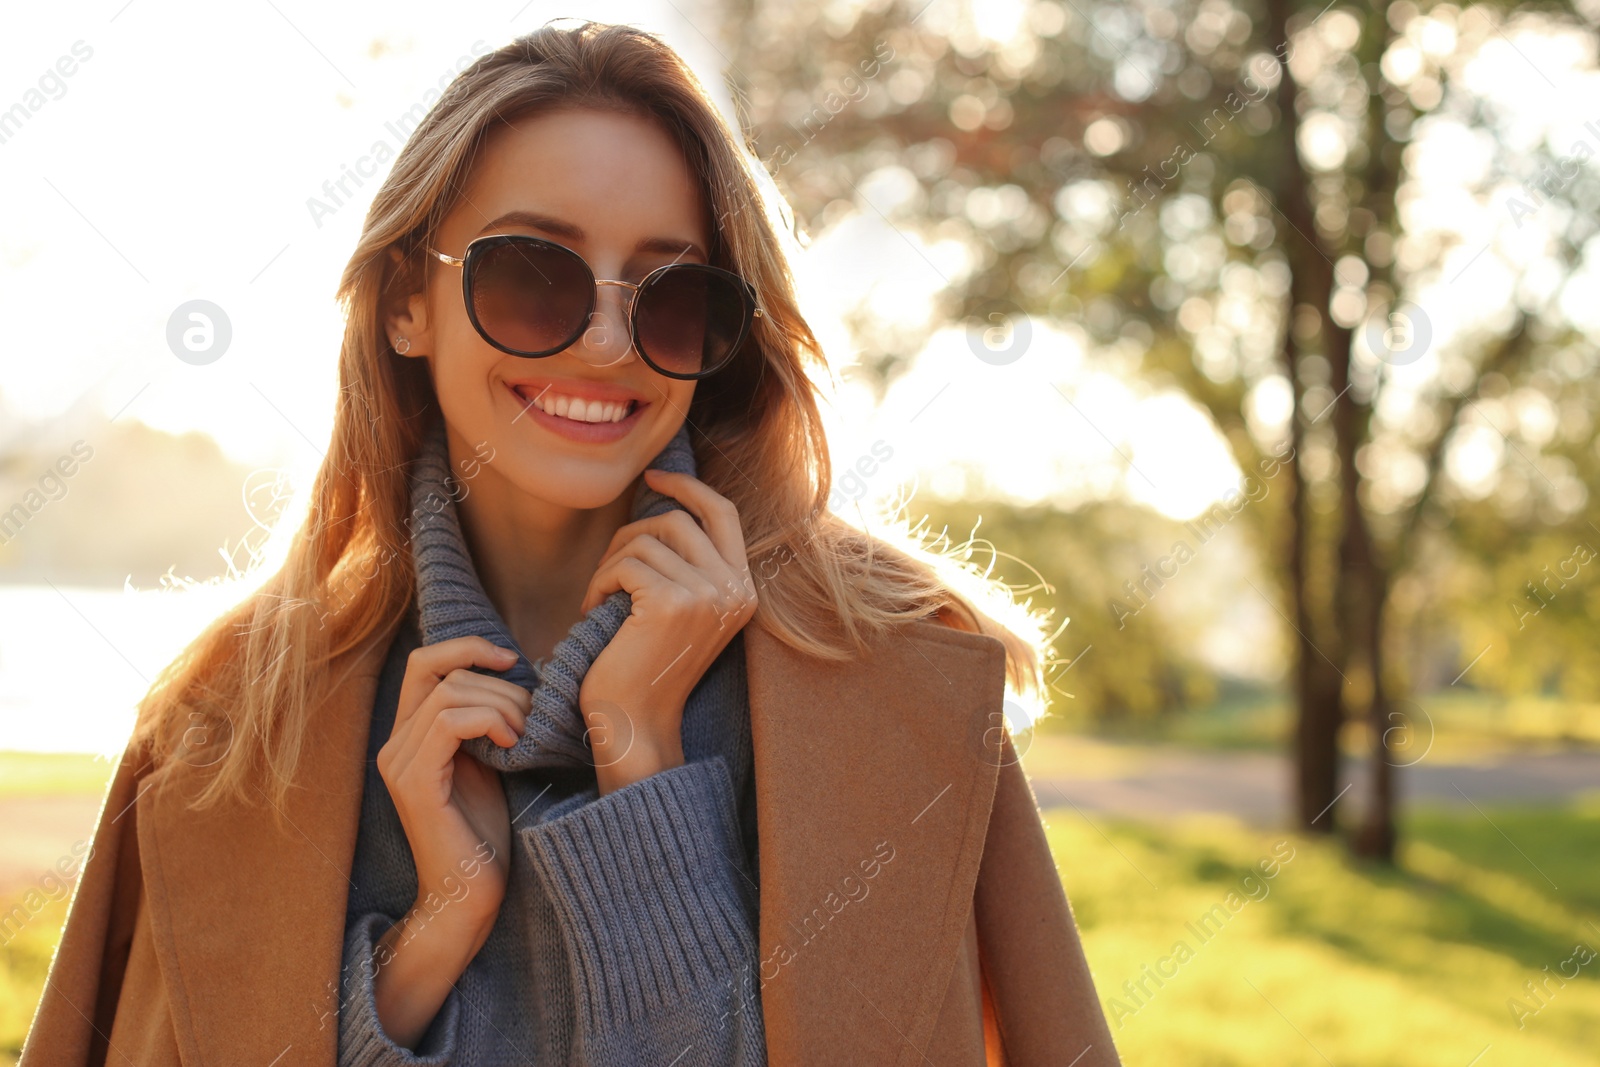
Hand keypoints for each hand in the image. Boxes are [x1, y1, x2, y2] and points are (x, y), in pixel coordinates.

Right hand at [378, 636, 528, 939]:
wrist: (470, 896)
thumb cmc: (486, 834)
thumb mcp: (488, 763)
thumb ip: (486, 722)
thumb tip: (518, 674)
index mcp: (409, 735)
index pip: (425, 661)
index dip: (468, 647)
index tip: (511, 661)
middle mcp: (394, 745)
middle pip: (442, 672)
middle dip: (499, 684)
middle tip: (533, 716)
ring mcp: (399, 764)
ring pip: (450, 693)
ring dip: (502, 704)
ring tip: (525, 734)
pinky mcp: (415, 784)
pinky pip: (450, 723)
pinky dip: (489, 721)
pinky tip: (511, 743)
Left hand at [577, 468, 757, 793]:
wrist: (635, 723)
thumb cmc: (647, 667)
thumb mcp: (683, 609)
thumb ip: (688, 564)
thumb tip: (663, 501)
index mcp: (745, 590)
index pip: (722, 512)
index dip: (688, 487)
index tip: (653, 478)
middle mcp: (735, 589)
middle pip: (678, 520)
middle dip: (633, 533)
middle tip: (609, 569)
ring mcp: (708, 595)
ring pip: (647, 539)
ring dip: (611, 562)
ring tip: (600, 598)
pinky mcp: (673, 603)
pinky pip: (626, 563)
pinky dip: (600, 581)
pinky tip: (594, 611)